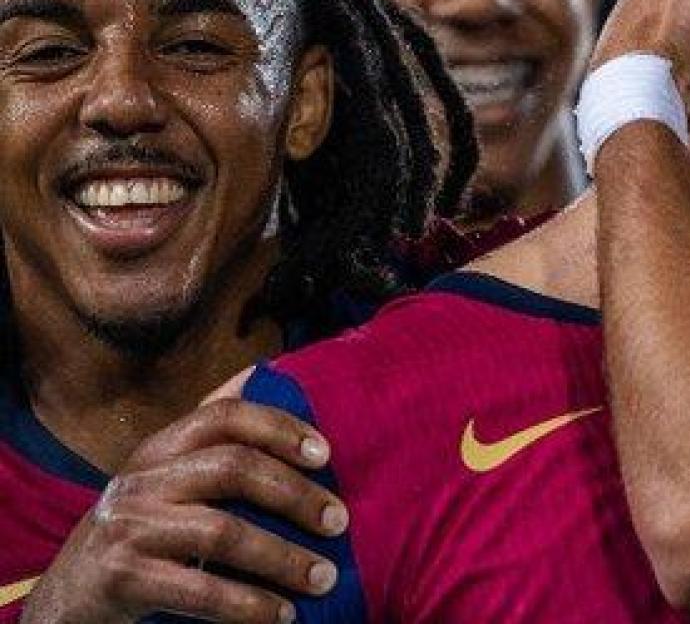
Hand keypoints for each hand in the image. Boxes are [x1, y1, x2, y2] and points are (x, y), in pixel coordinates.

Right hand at [20, 398, 344, 623]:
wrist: (68, 599)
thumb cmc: (140, 531)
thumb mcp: (167, 478)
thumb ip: (210, 436)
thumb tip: (259, 372)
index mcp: (159, 449)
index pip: (223, 416)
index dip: (280, 427)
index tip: (327, 454)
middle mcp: (140, 480)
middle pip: (232, 468)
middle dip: (295, 495)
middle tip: (340, 521)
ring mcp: (127, 527)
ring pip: (222, 531)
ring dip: (283, 558)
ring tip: (324, 578)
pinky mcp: (120, 578)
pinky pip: (199, 590)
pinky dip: (249, 605)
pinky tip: (281, 614)